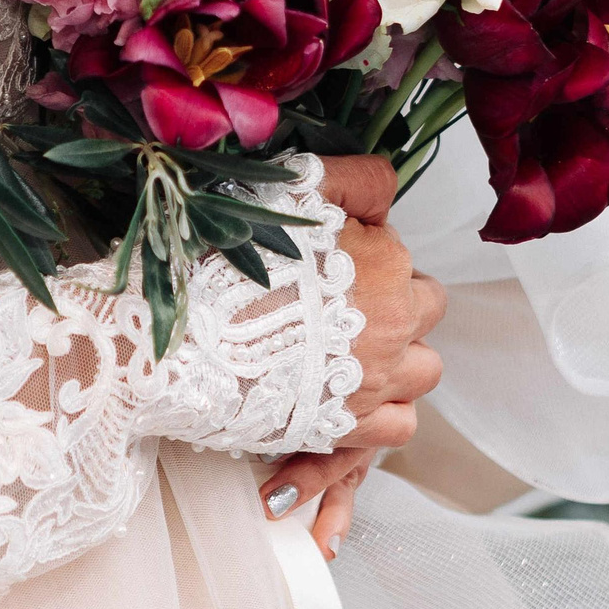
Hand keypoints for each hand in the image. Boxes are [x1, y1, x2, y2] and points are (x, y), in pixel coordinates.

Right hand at [260, 155, 445, 557]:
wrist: (181, 339)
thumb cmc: (230, 261)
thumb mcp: (296, 191)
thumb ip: (356, 182)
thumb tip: (387, 195)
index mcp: (386, 264)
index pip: (403, 252)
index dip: (371, 251)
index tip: (332, 257)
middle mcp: (394, 325)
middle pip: (428, 309)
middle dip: (398, 301)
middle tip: (346, 302)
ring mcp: (376, 380)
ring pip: (423, 369)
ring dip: (402, 357)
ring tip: (357, 350)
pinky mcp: (349, 427)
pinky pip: (400, 425)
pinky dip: (387, 411)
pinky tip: (355, 395)